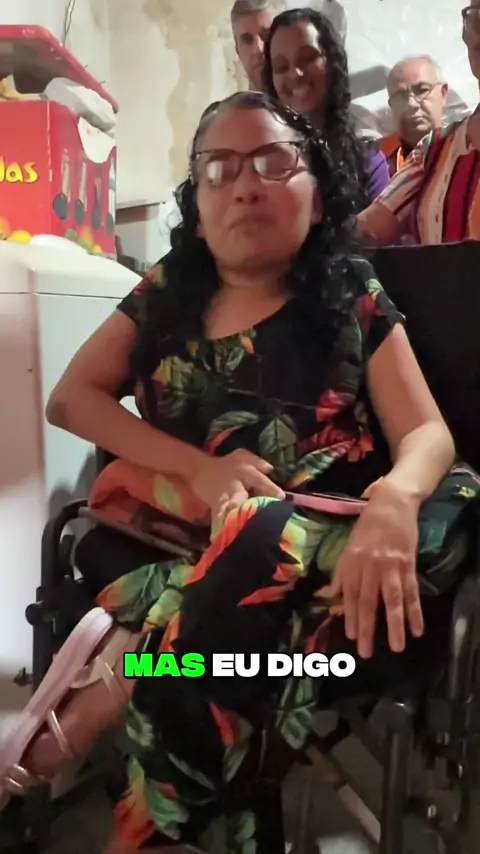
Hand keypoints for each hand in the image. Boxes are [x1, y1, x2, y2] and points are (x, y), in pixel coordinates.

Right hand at [190, 449, 284, 529]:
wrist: (200, 470)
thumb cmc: (227, 465)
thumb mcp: (242, 456)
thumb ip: (258, 462)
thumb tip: (270, 469)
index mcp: (244, 472)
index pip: (259, 481)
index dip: (270, 489)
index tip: (280, 498)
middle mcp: (234, 486)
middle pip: (240, 496)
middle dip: (245, 506)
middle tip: (254, 515)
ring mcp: (223, 498)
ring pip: (228, 509)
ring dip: (231, 519)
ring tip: (235, 529)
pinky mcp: (215, 508)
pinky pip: (217, 519)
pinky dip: (218, 529)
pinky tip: (217, 539)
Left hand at [326, 480, 423, 658]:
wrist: (391, 504)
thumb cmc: (367, 525)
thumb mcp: (348, 546)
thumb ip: (341, 572)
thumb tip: (329, 595)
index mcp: (352, 563)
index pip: (349, 595)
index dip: (349, 616)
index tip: (350, 637)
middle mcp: (369, 566)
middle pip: (368, 602)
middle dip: (366, 628)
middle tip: (365, 652)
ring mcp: (390, 566)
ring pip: (391, 600)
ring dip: (393, 625)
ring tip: (395, 647)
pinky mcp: (408, 564)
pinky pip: (411, 591)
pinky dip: (415, 611)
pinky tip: (417, 629)